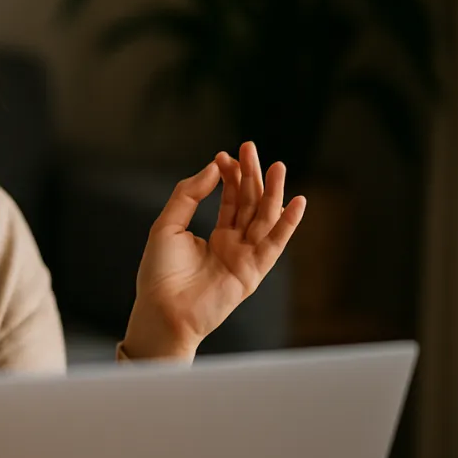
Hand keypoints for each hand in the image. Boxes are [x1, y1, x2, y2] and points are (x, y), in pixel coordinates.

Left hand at [122, 141, 306, 359]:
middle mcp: (234, 245)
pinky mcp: (253, 272)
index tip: (224, 155)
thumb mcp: (167, 225)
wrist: (163, 309)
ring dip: (273, 192)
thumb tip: (211, 167)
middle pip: (250, 204)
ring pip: (265, 219)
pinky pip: (274, 244)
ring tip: (277, 166)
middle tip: (250, 148)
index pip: (231, 201)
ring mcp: (246, 258)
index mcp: (215, 237)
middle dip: (251, 176)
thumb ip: (188, 195)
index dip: (229, 177)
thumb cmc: (160, 273)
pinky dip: (288, 224)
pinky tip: (297, 201)